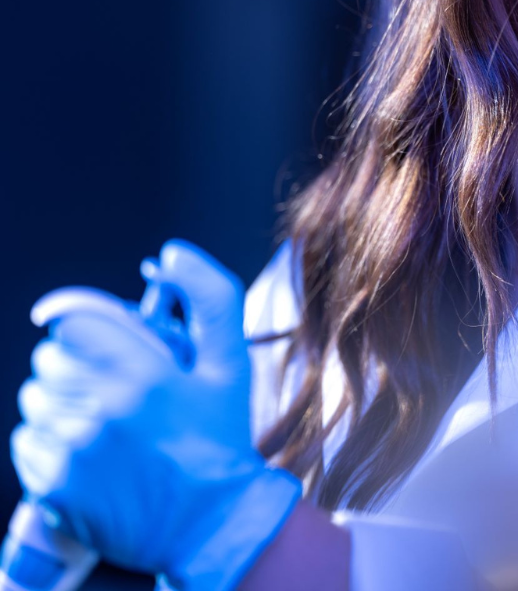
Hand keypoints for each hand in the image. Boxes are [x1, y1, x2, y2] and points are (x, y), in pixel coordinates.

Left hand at [11, 239, 300, 589]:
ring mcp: (73, 453)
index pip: (73, 323)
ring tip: (101, 421)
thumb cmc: (220, 437)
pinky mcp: (52, 487)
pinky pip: (25, 441)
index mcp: (146, 376)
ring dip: (60, 401)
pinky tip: (86, 451)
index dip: (85, 327)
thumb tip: (169, 254)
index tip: (103, 343)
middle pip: (49, 359)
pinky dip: (47, 440)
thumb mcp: (231, 362)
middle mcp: (103, 412)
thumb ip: (209, 296)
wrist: (209, 523)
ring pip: (34, 398)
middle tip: (113, 386)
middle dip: (75, 363)